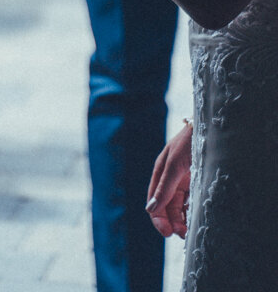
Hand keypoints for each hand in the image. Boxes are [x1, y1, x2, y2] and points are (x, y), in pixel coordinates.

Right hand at [146, 120, 192, 238]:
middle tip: (183, 235)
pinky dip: (192, 213)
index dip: (158, 218)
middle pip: (167, 207)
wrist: (213, 129)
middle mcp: (172, 178)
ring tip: (190, 231)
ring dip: (182, 221)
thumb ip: (164, 186)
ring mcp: (186, 181)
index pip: (155, 201)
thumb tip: (151, 209)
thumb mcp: (175, 163)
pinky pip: (192, 203)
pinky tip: (196, 220)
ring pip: (180, 207)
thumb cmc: (190, 141)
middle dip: (172, 222)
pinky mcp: (198, 183)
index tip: (167, 233)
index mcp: (161, 172)